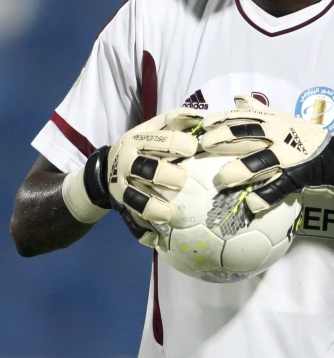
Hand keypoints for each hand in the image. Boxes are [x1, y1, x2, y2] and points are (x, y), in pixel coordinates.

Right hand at [81, 109, 203, 245]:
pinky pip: (130, 223)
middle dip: (162, 173)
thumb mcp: (154, 128)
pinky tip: (154, 241)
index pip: (156, 140)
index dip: (175, 143)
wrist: (109, 169)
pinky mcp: (122, 208)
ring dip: (150, 206)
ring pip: (133, 199)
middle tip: (181, 180)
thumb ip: (175, 120)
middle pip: (143, 168)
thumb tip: (200, 116)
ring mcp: (122, 188)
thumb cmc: (144, 146)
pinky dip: (142, 233)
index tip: (193, 147)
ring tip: (168, 213)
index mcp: (137, 141)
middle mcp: (127, 164)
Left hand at [199, 95, 333, 212]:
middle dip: (221, 138)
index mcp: (273, 121)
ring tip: (223, 178)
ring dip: (240, 169)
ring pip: (260, 160)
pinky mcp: (298, 174)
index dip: (220, 118)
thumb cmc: (304, 138)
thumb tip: (236, 95)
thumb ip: (258, 111)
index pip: (241, 115)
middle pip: (245, 132)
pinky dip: (265, 196)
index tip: (202, 125)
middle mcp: (278, 134)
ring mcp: (289, 154)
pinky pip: (279, 186)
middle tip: (202, 146)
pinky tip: (252, 204)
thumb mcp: (282, 119)